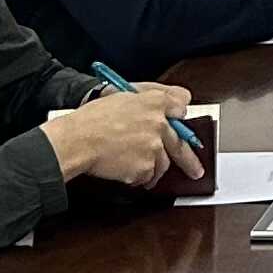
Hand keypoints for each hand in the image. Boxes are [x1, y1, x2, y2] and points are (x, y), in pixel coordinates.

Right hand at [43, 86, 195, 187]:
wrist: (76, 140)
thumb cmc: (91, 119)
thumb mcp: (121, 95)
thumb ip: (147, 96)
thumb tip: (170, 102)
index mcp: (154, 101)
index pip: (181, 103)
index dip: (180, 113)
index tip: (181, 122)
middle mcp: (159, 123)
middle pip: (182, 143)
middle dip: (189, 160)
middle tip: (196, 171)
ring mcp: (154, 146)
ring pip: (163, 163)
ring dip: (152, 167)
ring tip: (136, 167)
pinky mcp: (145, 167)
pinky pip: (147, 176)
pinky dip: (137, 177)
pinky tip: (123, 169)